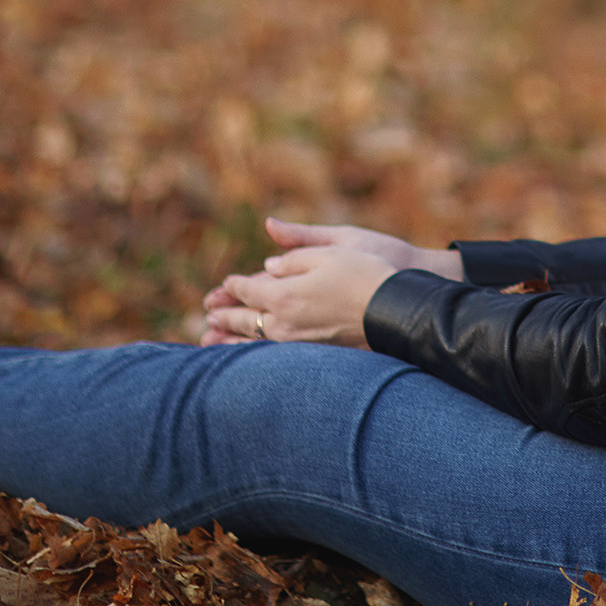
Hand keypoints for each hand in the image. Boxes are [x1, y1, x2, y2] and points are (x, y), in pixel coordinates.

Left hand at [198, 216, 457, 348]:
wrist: (397, 310)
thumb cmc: (367, 274)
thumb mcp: (330, 250)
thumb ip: (294, 255)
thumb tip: (269, 267)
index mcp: (284, 294)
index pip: (247, 289)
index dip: (234, 284)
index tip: (226, 283)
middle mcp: (284, 324)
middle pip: (245, 320)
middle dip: (224, 314)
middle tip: (209, 314)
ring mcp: (297, 344)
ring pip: (253, 343)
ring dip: (230, 340)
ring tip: (212, 340)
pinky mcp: (313, 356)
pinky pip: (272, 355)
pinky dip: (253, 352)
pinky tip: (251, 353)